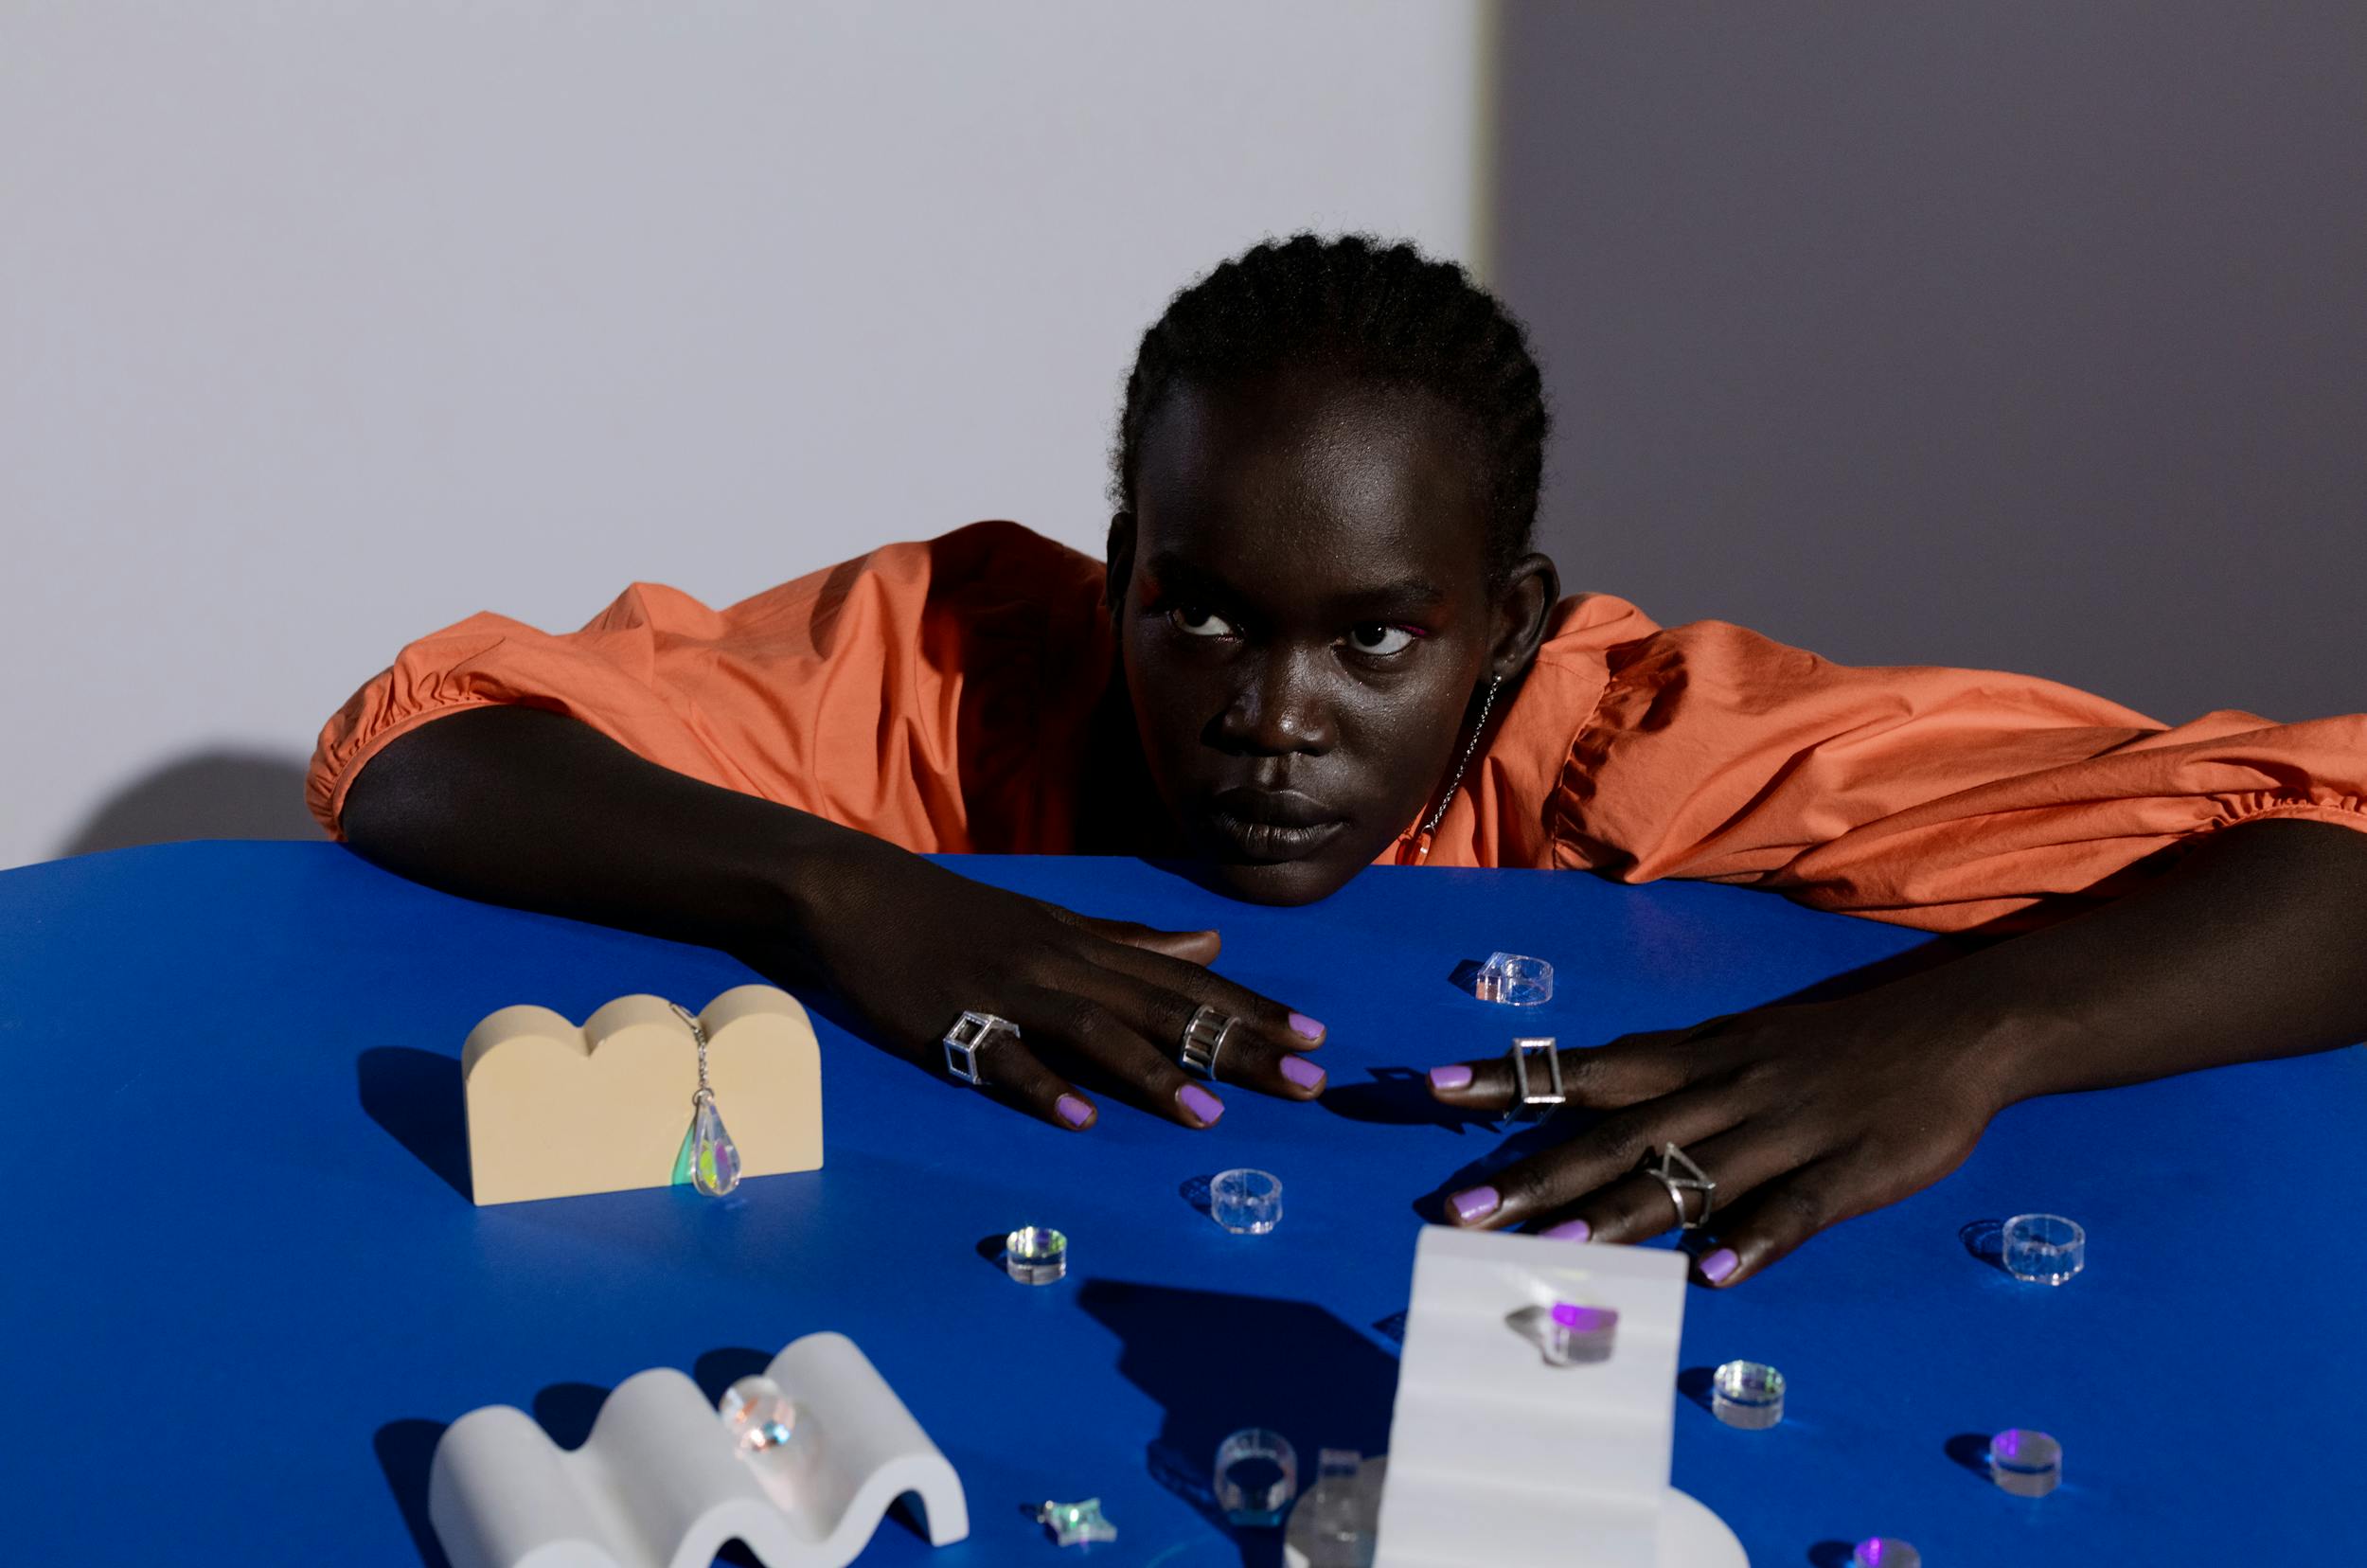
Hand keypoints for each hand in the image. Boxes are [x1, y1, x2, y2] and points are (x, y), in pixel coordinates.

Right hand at [766, 834, 1327, 1130]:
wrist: (858, 895)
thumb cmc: (961, 916)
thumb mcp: (1055, 922)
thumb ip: (1133, 941)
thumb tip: (1212, 943)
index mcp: (1087, 944)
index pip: (1187, 979)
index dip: (1251, 1009)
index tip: (1314, 1038)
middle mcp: (1061, 963)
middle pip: (1162, 1006)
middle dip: (1236, 1046)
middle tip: (1304, 1082)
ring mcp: (1008, 991)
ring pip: (1093, 1030)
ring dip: (1151, 1073)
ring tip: (1208, 1116)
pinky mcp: (952, 1020)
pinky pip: (1003, 1058)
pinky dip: (1042, 1086)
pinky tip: (1078, 1118)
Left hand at [1423, 990, 2016, 1283]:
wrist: (1956, 1029)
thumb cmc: (1832, 1044)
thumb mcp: (1739, 1045)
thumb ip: (1668, 1085)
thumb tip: (1589, 1119)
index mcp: (1695, 1059)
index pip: (1584, 1067)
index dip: (1510, 1078)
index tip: (1430, 1087)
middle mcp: (1722, 1091)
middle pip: (1613, 1135)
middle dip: (1531, 1174)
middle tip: (1455, 1211)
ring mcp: (1782, 1132)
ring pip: (1687, 1176)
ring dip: (1617, 1214)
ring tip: (1552, 1248)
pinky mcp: (1845, 1172)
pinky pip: (1792, 1210)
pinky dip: (1751, 1242)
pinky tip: (1712, 1277)